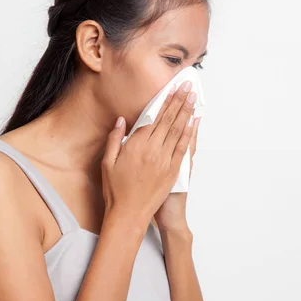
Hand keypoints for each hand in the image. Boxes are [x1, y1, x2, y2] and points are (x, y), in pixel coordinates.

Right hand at [101, 81, 197, 231]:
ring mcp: (165, 161)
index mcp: (136, 146)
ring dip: (187, 112)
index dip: (164, 101)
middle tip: (188, 86)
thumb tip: (122, 120)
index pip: (154, 117)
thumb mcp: (107, 163)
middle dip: (179, 101)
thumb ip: (115, 139)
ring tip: (193, 98)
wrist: (129, 215)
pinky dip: (190, 133)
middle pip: (168, 120)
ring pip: (178, 131)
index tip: (172, 88)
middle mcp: (153, 151)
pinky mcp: (173, 171)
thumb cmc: (115, 190)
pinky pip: (183, 148)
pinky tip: (194, 122)